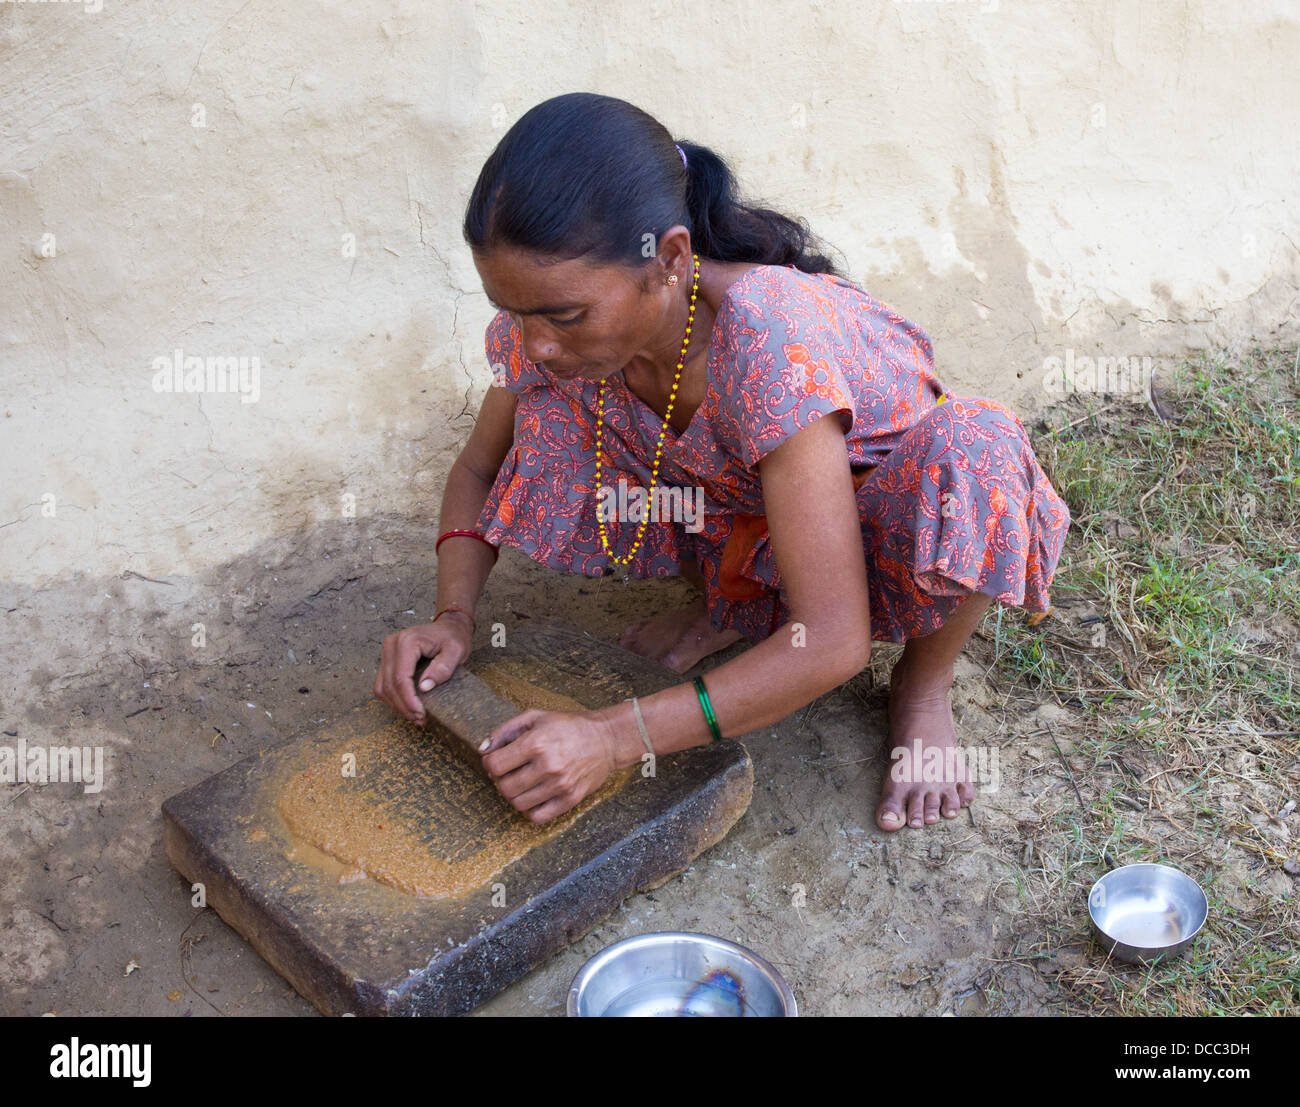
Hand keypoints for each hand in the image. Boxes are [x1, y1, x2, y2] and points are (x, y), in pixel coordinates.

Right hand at [372, 613, 472, 723]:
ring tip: (415, 716)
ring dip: (397, 705)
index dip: (408, 700)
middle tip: (420, 719)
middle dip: (403, 706)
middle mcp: (391, 645)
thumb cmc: (453, 636)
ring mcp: (386, 653)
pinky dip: (393, 699)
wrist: (449, 626)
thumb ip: (442, 668)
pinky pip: (383, 685)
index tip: (421, 714)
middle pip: (389, 685)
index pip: (400, 677)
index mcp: (407, 641)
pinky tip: (408, 707)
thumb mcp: (456, 650)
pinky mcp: (387, 661)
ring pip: (382, 687)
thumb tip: (424, 687)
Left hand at [480, 709, 619, 823]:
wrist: (607, 740)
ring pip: (518, 804)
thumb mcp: (536, 717)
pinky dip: (530, 810)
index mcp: (536, 743)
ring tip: (523, 783)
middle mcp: (547, 766)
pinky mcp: (570, 800)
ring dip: (515, 795)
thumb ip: (505, 731)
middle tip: (510, 772)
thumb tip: (482, 749)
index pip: (495, 765)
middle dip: (501, 780)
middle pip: (504, 787)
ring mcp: (559, 786)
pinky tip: (534, 796)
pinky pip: (537, 817)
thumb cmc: (569, 726)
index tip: (498, 760)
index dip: (490, 763)